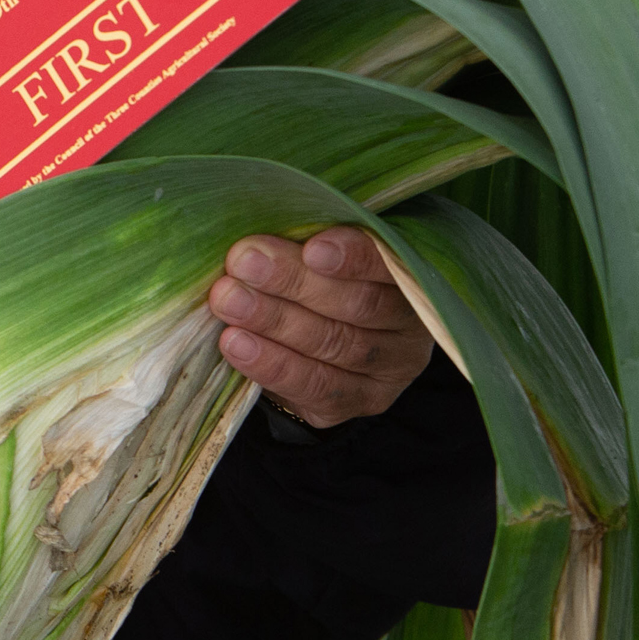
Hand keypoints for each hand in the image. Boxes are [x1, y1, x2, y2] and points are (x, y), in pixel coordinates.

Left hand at [208, 225, 432, 428]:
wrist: (312, 354)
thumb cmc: (315, 285)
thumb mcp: (319, 259)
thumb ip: (304, 243)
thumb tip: (259, 235)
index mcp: (410, 276)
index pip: (390, 264)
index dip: (354, 256)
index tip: (311, 247)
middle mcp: (409, 327)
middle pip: (357, 304)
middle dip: (294, 281)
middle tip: (244, 262)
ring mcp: (388, 370)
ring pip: (332, 344)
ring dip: (273, 320)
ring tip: (228, 299)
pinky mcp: (358, 403)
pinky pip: (314, 386)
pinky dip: (271, 364)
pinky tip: (234, 343)